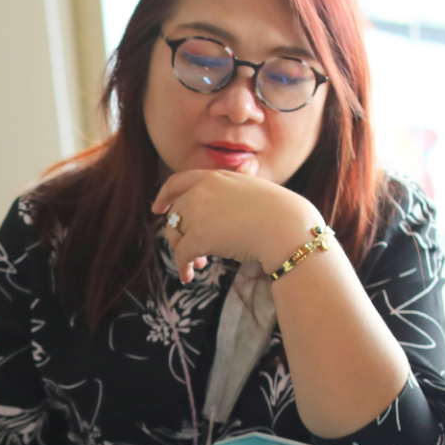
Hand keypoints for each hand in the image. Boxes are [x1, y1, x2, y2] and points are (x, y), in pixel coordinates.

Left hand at [153, 169, 321, 283]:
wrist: (287, 228)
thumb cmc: (281, 212)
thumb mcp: (257, 187)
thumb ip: (243, 181)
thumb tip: (248, 167)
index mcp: (215, 176)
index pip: (178, 181)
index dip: (164, 196)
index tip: (157, 209)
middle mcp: (202, 190)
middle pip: (176, 214)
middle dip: (180, 234)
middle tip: (196, 253)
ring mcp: (198, 212)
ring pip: (175, 235)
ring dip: (184, 251)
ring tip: (200, 265)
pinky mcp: (198, 236)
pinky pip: (182, 255)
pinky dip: (183, 267)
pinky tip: (189, 276)